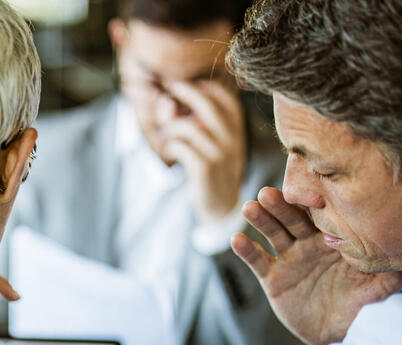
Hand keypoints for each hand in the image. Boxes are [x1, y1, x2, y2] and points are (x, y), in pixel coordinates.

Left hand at [164, 81, 246, 224]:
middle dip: (184, 92)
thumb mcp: (206, 140)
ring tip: (168, 135)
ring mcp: (220, 153)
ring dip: (171, 127)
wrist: (221, 203)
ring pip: (188, 126)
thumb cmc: (210, 165)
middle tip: (167, 94)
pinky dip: (171, 145)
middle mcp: (232, 138)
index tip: (186, 85)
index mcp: (237, 127)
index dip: (203, 86)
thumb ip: (187, 118)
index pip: (224, 96)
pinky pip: (180, 146)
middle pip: (206, 104)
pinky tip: (172, 151)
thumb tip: (165, 102)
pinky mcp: (205, 169)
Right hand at [232, 187, 401, 344]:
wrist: (343, 335)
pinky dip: (246, 250)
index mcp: (334, 239)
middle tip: (268, 193)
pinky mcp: (273, 279)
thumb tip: (396, 244)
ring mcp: (290, 259)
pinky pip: (258, 262)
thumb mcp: (382, 284)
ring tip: (250, 208)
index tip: (305, 190)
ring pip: (273, 234)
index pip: (320, 215)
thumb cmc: (366, 306)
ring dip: (260, 220)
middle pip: (292, 219)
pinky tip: (237, 240)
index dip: (311, 202)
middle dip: (280, 205)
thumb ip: (388, 264)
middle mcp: (310, 244)